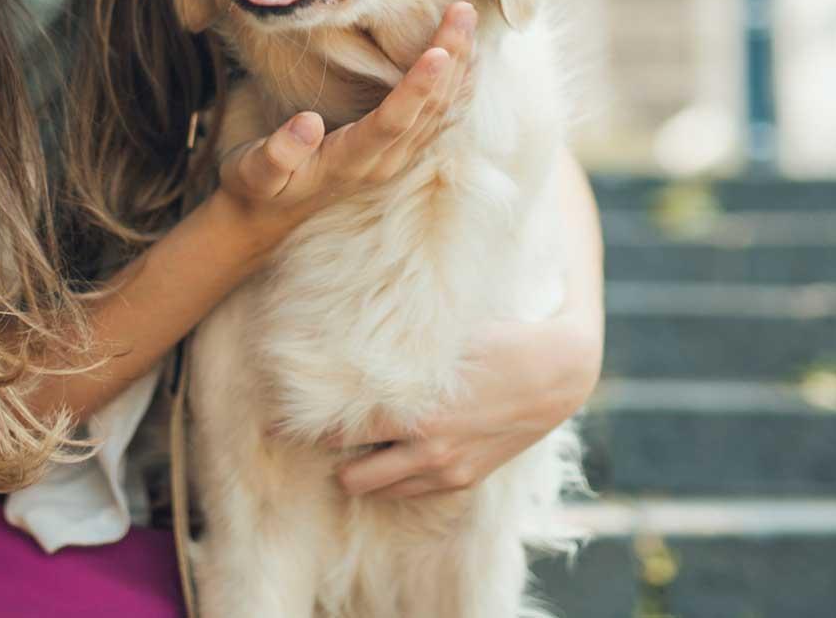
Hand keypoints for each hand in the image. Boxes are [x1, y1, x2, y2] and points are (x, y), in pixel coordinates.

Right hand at [213, 1, 477, 250]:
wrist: (267, 216)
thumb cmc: (257, 185)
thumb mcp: (254, 172)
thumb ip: (279, 152)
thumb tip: (308, 123)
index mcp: (348, 163)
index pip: (393, 123)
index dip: (418, 88)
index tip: (438, 53)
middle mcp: (383, 163)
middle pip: (429, 110)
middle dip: (451, 59)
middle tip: (463, 10)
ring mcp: (395, 160)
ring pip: (441, 112)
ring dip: (460, 66)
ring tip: (468, 21)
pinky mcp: (399, 153)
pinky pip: (439, 118)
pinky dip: (456, 85)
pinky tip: (466, 57)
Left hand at [321, 314, 602, 498]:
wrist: (555, 373)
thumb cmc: (495, 342)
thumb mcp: (440, 343)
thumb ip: (392, 354)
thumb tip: (340, 345)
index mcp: (416, 414)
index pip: (341, 433)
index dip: (306, 429)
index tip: (280, 422)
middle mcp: (427, 450)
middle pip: (352, 477)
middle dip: (333, 456)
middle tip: (323, 432)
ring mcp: (447, 470)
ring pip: (378, 491)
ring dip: (363, 471)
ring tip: (356, 444)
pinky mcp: (464, 479)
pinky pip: (411, 493)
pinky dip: (394, 478)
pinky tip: (394, 450)